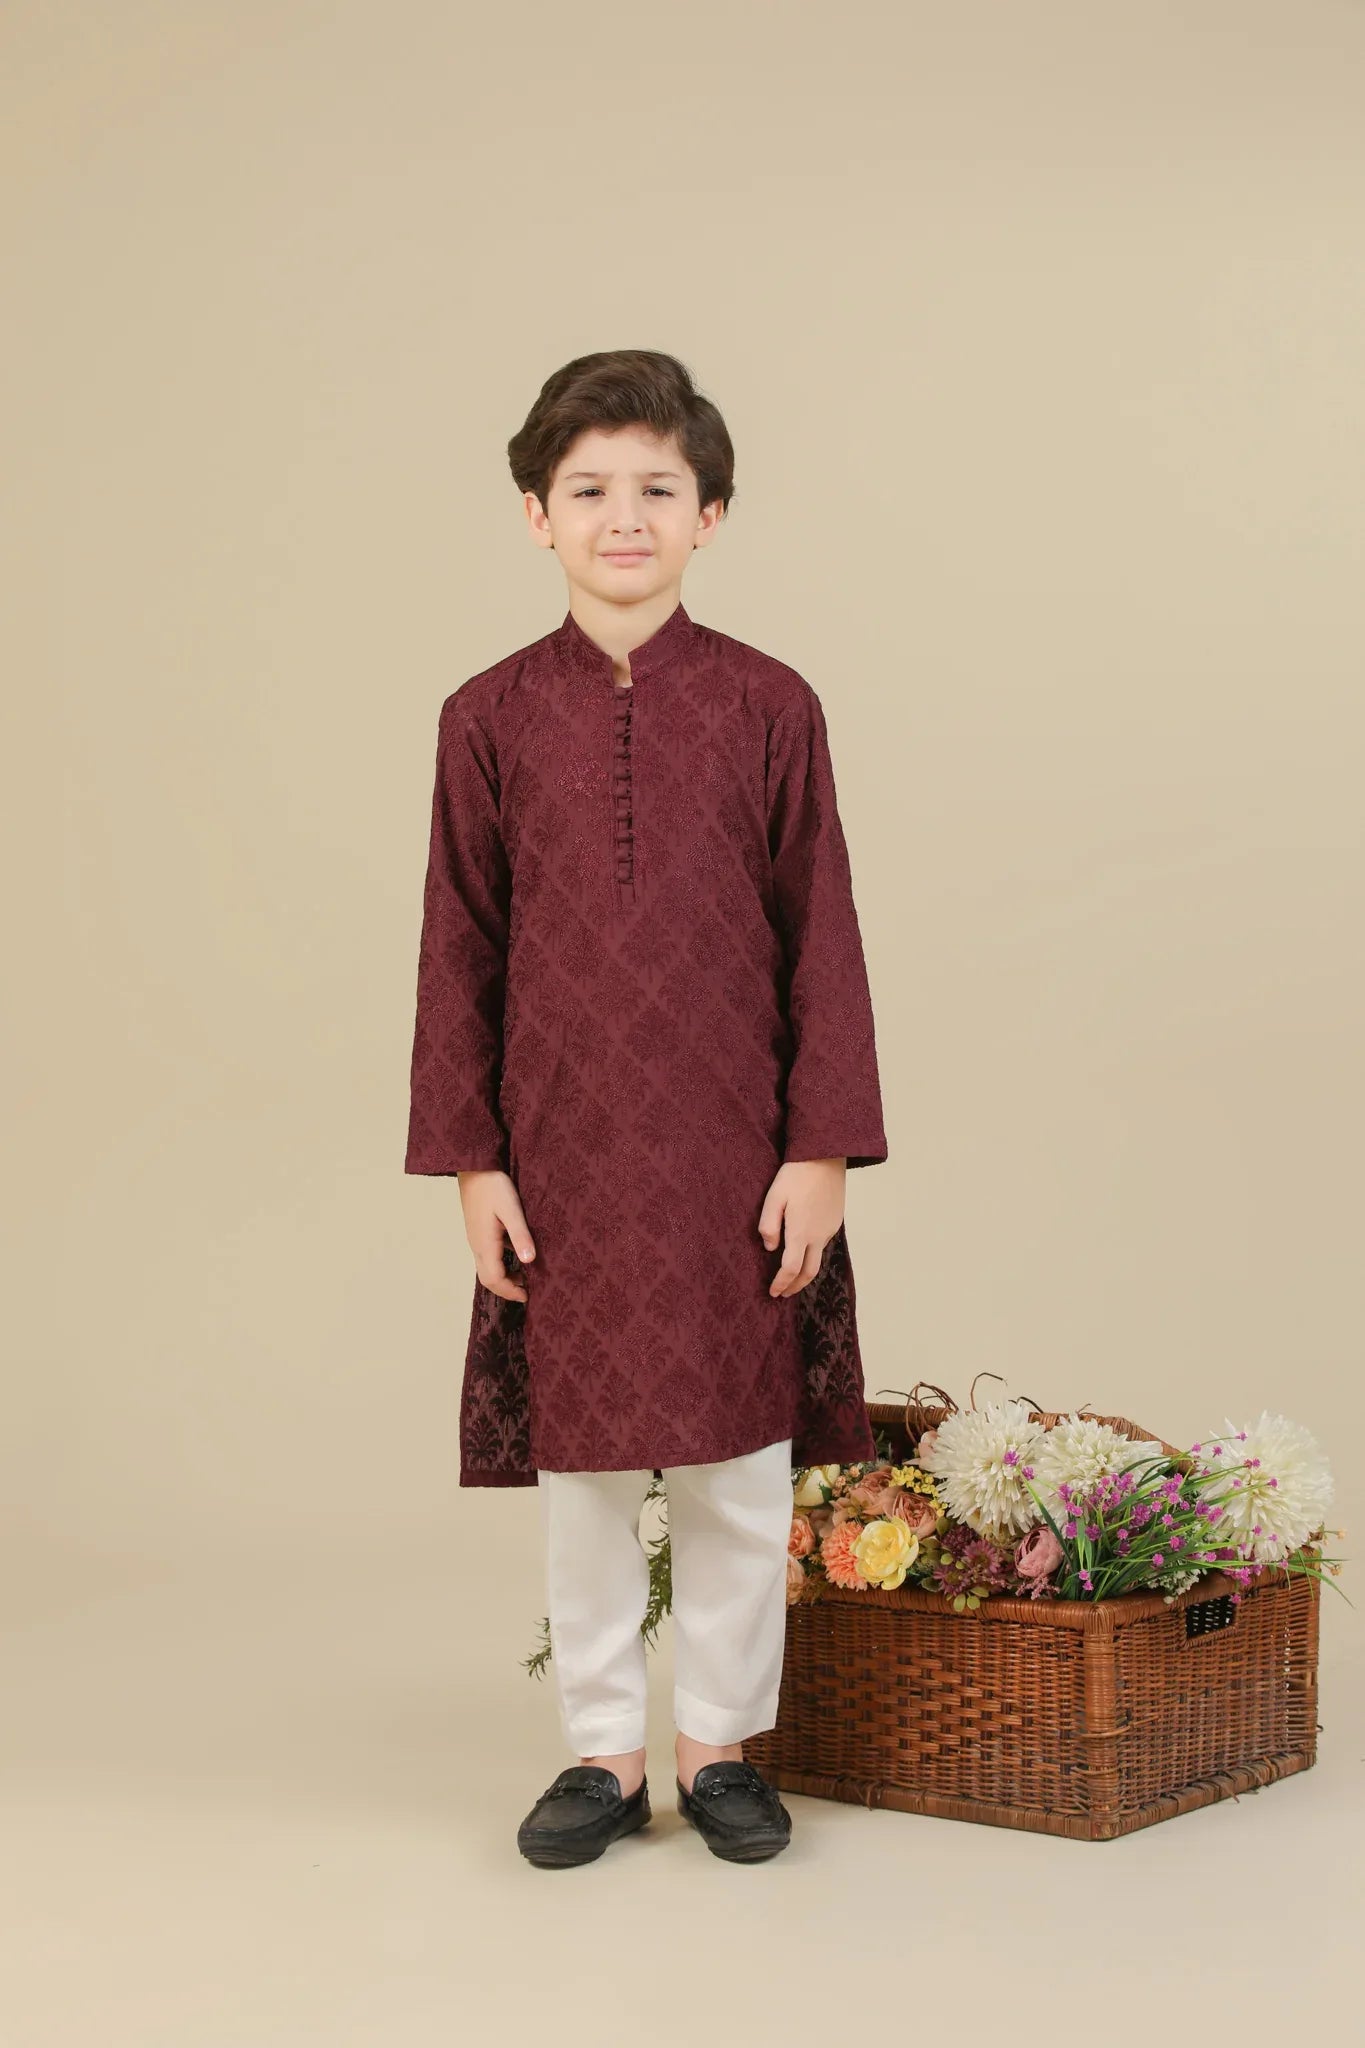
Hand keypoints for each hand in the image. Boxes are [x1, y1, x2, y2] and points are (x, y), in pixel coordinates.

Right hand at [458, 1169, 536, 1301]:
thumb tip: (529, 1261)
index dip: (511, 1291)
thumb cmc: (494, 1186)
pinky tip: (515, 1256)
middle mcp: (477, 1246)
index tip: (528, 1296)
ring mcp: (475, 1239)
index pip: (495, 1280)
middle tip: (526, 1291)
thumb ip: (520, 1235)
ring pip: (485, 1269)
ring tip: (524, 1277)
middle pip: (488, 1279)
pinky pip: (486, 1257)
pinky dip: (499, 1265)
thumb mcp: (512, 1210)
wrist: (474, 1167)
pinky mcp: (477, 1231)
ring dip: (502, 1278)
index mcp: (485, 1244)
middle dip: (506, 1289)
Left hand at [758, 1158, 845, 1297]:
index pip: (791, 1269)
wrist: (825, 1156)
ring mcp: (830, 1229)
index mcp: (801, 1232)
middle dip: (796, 1286)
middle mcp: (819, 1236)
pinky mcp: (836, 1220)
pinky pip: (824, 1243)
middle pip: (809, 1272)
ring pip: (818, 1258)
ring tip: (792, 1275)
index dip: (781, 1283)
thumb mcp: (774, 1197)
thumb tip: (770, 1248)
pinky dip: (812, 1254)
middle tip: (784, 1293)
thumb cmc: (796, 1175)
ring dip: (805, 1272)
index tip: (773, 1292)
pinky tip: (803, 1249)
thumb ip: (769, 1226)